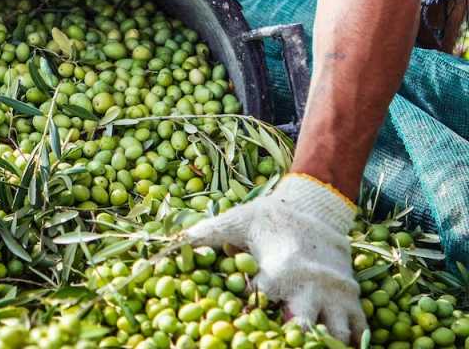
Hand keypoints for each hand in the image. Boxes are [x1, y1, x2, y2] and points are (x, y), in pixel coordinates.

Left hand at [183, 174, 366, 342]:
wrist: (317, 205)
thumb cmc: (271, 218)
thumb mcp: (238, 221)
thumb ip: (208, 235)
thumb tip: (177, 244)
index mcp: (278, 272)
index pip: (259, 307)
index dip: (246, 321)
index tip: (236, 327)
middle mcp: (308, 287)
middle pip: (303, 330)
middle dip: (290, 341)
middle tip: (272, 344)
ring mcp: (334, 294)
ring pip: (335, 335)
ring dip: (322, 344)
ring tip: (306, 348)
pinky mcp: (352, 297)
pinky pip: (360, 330)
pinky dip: (352, 342)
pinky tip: (336, 347)